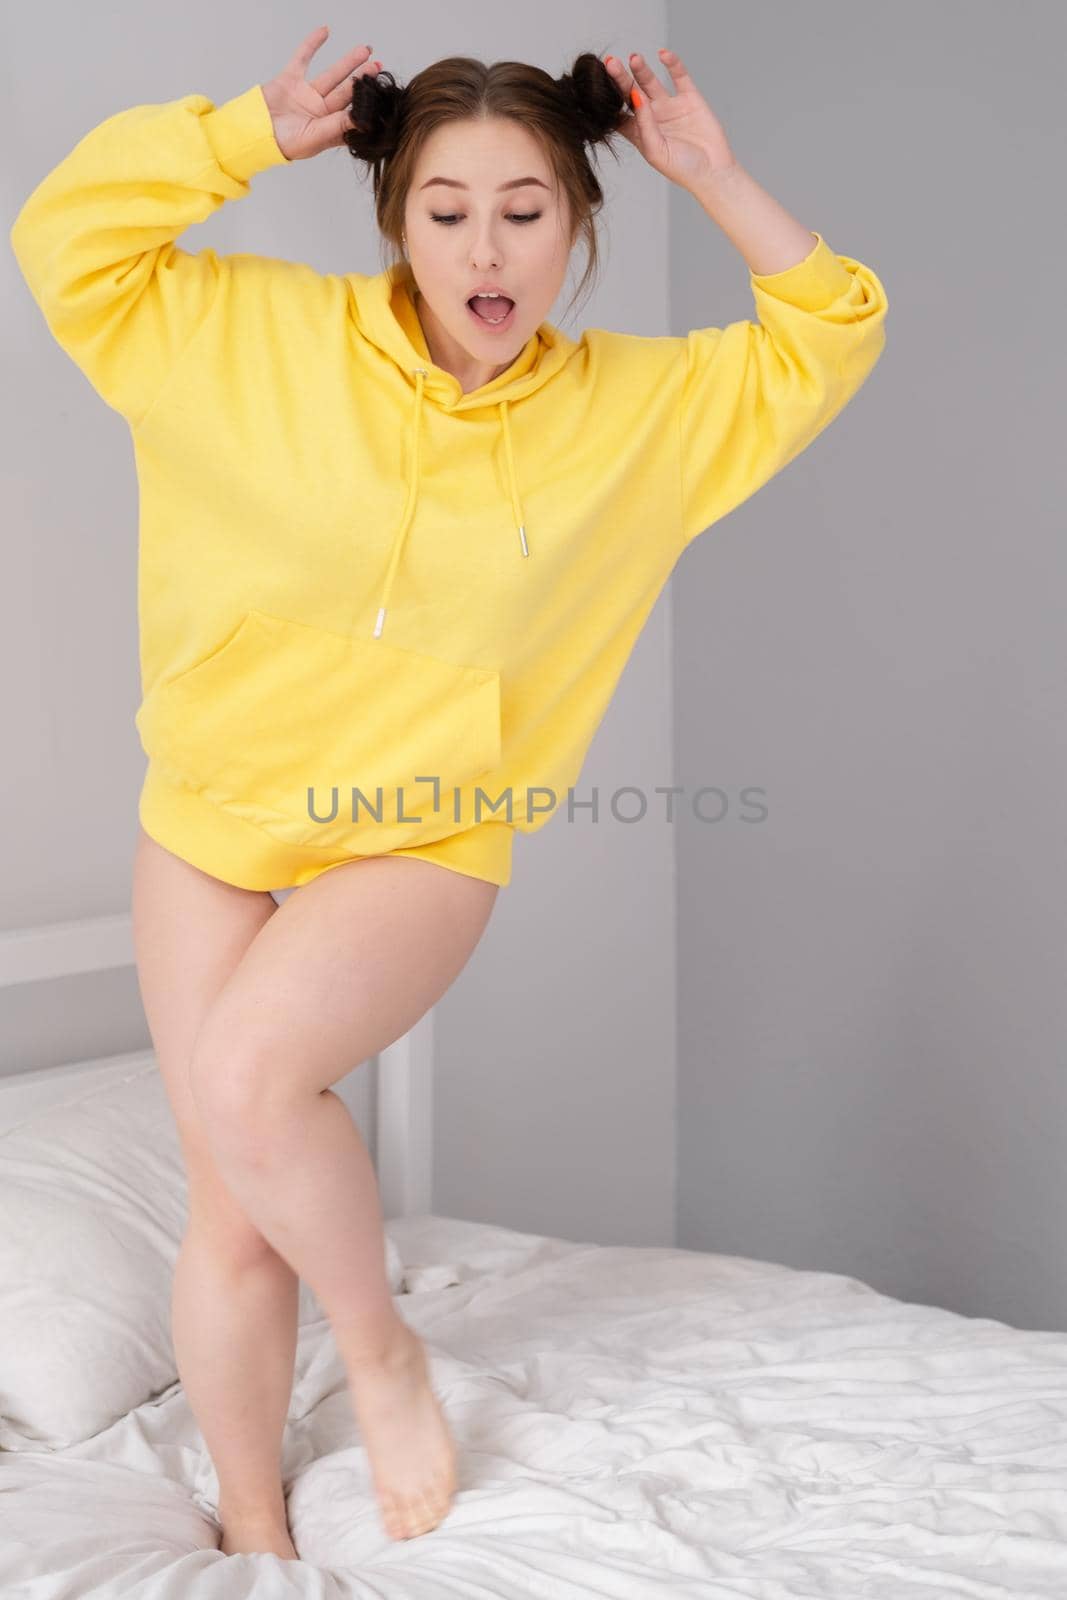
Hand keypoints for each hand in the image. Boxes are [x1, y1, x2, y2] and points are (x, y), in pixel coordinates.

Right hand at [261, 24, 381, 161]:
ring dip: (348, 62)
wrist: (252, 132)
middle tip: (377, 67)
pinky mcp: (290, 80)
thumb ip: (338, 126)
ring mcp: (306, 95)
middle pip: (346, 92)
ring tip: (365, 51)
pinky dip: (312, 44)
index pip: (352, 114)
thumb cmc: (283, 144)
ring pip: (332, 75)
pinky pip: (303, 58)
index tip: (382, 94)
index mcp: (328, 128)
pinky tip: (325, 31)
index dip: (367, 105)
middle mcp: (320, 111)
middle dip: (362, 78)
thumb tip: (363, 118)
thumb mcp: (315, 137)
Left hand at [603, 47, 737, 193]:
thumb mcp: (656, 150)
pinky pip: (679, 76)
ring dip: (642, 70)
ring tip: (634, 58)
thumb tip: (635, 96)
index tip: (596, 87)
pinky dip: (672, 63)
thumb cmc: (682, 169)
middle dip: (620, 79)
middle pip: (631, 93)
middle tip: (610, 63)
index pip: (619, 113)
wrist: (713, 171)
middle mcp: (652, 117)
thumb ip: (644, 124)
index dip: (608, 101)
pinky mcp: (689, 98)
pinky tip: (663, 54)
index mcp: (639, 133)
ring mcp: (670, 106)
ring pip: (651, 82)